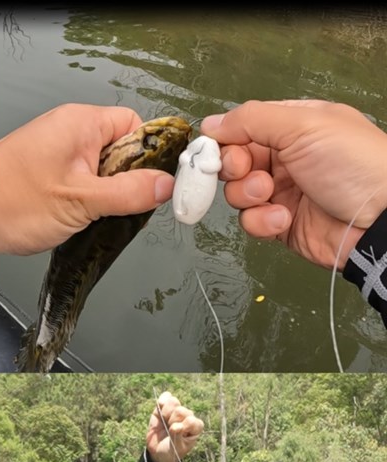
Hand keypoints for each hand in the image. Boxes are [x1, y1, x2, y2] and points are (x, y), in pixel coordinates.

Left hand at [0, 103, 175, 254]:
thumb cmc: (10, 203)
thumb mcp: (81, 202)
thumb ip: (127, 192)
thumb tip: (164, 185)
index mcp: (81, 124)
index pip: (134, 126)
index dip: (145, 156)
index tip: (146, 184)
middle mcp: (68, 131)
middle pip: (119, 150)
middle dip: (121, 181)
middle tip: (108, 206)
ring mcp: (55, 152)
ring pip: (99, 170)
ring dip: (100, 196)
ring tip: (84, 214)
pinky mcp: (45, 173)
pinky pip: (79, 182)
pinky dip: (82, 202)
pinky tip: (71, 217)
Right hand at [146, 391, 203, 461]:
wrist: (158, 452)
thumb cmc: (172, 451)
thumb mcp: (176, 448)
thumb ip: (177, 437)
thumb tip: (176, 426)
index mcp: (195, 427)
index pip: (191, 420)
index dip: (181, 427)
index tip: (176, 435)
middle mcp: (187, 417)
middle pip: (180, 411)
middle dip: (171, 421)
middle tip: (168, 430)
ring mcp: (176, 411)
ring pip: (173, 402)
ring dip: (166, 412)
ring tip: (164, 421)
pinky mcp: (165, 407)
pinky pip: (166, 396)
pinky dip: (162, 401)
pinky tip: (160, 409)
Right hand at [201, 99, 386, 268]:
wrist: (378, 220)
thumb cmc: (352, 164)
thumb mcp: (304, 125)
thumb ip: (252, 120)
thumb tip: (210, 124)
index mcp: (293, 127)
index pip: (243, 129)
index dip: (226, 141)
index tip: (219, 152)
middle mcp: (285, 158)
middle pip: (234, 162)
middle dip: (235, 170)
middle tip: (246, 173)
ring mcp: (282, 192)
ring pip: (238, 194)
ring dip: (248, 196)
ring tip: (271, 196)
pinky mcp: (279, 224)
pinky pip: (251, 222)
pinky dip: (262, 222)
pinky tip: (284, 219)